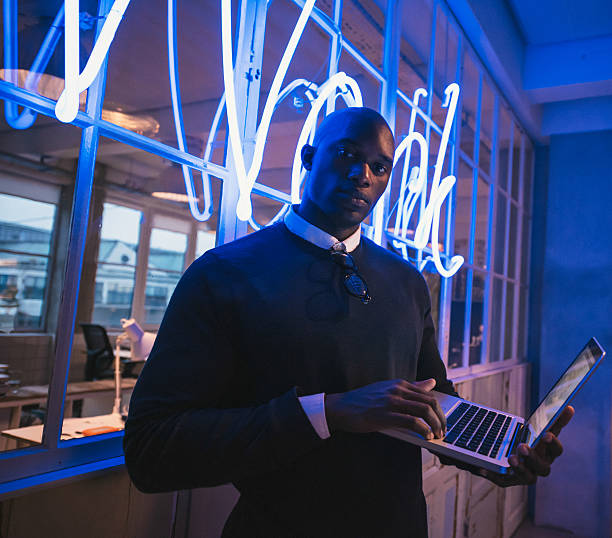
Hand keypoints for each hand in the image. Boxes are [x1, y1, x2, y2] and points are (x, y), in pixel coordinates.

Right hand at [324, 378, 446, 438]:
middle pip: (430, 402)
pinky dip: (423, 430)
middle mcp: (397, 390)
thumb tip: (431, 382)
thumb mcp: (388, 389)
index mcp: (399, 384)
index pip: (429, 394)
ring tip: (436, 436)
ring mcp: (391, 402)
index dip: (440, 411)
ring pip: (424, 411)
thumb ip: (411, 387)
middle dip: (441, 419)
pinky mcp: (385, 415)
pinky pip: (412, 422)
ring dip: (435, 426)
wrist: (341, 407)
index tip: (442, 422)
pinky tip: (426, 437)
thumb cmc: (364, 401)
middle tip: (442, 432)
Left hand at [479, 405, 573, 486]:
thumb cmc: (531, 438)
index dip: (553, 444)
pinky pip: (502, 481)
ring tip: (510, 458)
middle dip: (533, 457)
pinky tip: (483, 469)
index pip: (557, 451)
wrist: (514, 450)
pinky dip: (493, 475)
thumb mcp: (539, 427)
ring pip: (528, 478)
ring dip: (520, 468)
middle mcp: (540, 467)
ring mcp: (527, 475)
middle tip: (522, 446)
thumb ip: (553, 418)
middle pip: (542, 467)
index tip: (546, 434)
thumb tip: (569, 407)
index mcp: (549, 452)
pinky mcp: (511, 480)